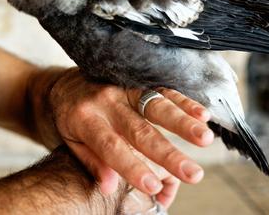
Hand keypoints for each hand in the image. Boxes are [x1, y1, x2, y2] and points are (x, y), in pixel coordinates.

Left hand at [48, 68, 213, 198]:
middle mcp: (106, 102)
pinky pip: (162, 89)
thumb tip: (110, 188)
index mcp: (85, 119)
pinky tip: (203, 115)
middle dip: (168, 153)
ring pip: (155, 105)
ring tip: (205, 139)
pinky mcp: (136, 80)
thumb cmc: (70, 118)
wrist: (62, 82)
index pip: (110, 146)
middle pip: (139, 130)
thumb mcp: (71, 141)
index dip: (131, 166)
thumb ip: (92, 162)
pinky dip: (183, 102)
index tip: (152, 187)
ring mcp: (123, 88)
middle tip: (193, 174)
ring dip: (182, 122)